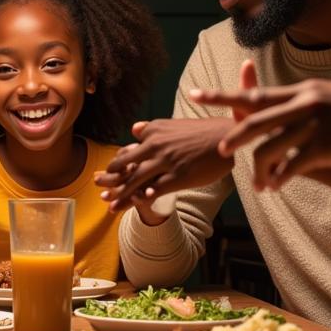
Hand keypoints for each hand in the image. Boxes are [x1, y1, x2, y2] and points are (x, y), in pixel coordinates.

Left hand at [95, 117, 234, 215]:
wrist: (229, 136)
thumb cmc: (203, 130)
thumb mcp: (173, 124)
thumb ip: (152, 128)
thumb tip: (134, 129)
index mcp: (153, 133)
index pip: (128, 152)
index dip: (116, 166)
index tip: (105, 175)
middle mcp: (156, 146)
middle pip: (127, 166)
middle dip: (111, 180)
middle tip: (100, 190)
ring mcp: (167, 161)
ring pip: (138, 180)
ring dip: (122, 195)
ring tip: (111, 206)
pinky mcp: (180, 175)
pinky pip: (157, 188)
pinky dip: (145, 196)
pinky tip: (137, 204)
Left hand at [189, 78, 330, 190]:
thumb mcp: (325, 100)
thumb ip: (296, 106)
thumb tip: (271, 113)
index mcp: (301, 92)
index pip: (254, 94)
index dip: (223, 95)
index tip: (196, 94)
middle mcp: (303, 104)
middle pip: (255, 119)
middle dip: (236, 136)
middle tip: (221, 149)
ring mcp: (312, 125)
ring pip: (270, 148)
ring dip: (259, 169)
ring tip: (257, 183)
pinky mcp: (322, 146)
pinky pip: (290, 166)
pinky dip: (279, 179)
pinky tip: (274, 187)